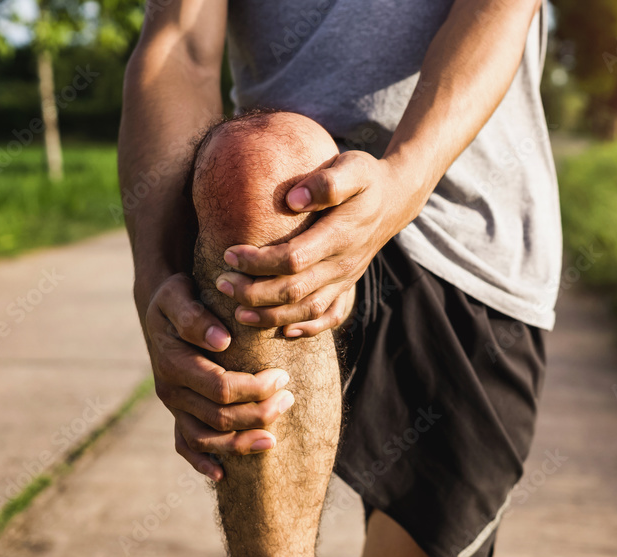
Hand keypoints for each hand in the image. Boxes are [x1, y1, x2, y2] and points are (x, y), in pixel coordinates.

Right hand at [142, 273, 295, 479]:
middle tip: (289, 397)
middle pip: (219, 417)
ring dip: (241, 443)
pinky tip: (224, 474)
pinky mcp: (178, 414)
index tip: (282, 376)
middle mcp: (170, 389)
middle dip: (259, 413)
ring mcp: (174, 406)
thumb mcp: (178, 293)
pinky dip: (202, 463)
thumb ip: (194, 316)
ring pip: (205, 439)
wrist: (164, 308)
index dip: (254, 388)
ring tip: (274, 437)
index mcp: (173, 362)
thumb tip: (221, 341)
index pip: (220, 387)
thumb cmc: (181, 296)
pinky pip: (185, 445)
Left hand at [215, 150, 427, 336]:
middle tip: (222, 283)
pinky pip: (331, 316)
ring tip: (238, 313)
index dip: (259, 262)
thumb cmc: (365, 179)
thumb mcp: (353, 167)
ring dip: (271, 316)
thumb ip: (327, 182)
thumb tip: (293, 200)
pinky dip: (308, 328)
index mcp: (342, 234)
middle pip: (295, 290)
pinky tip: (283, 331)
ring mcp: (346, 278)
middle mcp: (343, 262)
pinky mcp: (347, 286)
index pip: (294, 258)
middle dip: (254, 293)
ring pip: (308, 309)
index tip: (229, 253)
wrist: (394, 200)